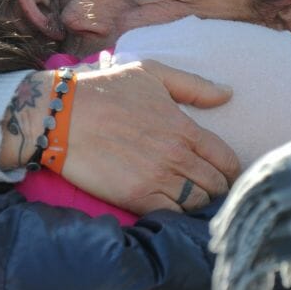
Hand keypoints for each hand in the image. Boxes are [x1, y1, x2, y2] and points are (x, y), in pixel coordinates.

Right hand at [62, 60, 240, 214]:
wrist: (60, 114)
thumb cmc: (104, 89)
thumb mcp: (150, 73)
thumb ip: (193, 85)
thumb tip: (228, 94)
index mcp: (184, 127)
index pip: (226, 160)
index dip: (230, 171)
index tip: (223, 175)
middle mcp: (177, 155)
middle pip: (216, 186)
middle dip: (217, 189)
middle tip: (207, 190)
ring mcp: (158, 178)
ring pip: (197, 204)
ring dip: (197, 205)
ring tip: (189, 201)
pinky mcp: (136, 197)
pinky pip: (172, 215)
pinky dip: (176, 216)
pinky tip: (170, 209)